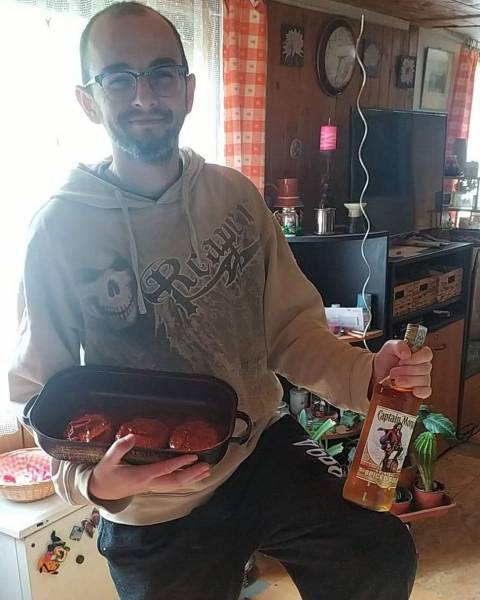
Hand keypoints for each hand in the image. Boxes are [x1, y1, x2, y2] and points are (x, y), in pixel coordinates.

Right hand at [88, 434, 210, 500]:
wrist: (101, 491)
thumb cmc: (105, 474)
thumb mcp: (108, 460)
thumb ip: (119, 448)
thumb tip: (131, 436)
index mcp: (140, 476)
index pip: (163, 469)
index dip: (178, 463)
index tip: (192, 456)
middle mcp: (149, 483)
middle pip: (174, 481)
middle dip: (192, 474)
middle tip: (206, 466)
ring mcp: (151, 487)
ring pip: (175, 485)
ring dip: (191, 479)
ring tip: (206, 471)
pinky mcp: (152, 487)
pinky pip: (171, 485)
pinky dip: (185, 481)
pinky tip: (193, 476)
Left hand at [372, 340, 432, 398]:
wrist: (377, 372)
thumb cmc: (386, 359)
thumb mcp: (389, 347)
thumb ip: (399, 345)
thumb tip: (407, 353)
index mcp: (419, 354)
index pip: (427, 354)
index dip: (416, 358)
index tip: (402, 360)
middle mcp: (423, 366)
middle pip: (424, 368)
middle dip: (407, 370)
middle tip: (393, 371)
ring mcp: (422, 379)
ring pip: (424, 380)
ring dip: (408, 380)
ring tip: (395, 380)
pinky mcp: (419, 390)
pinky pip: (426, 391)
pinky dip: (420, 391)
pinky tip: (413, 390)